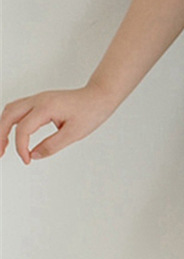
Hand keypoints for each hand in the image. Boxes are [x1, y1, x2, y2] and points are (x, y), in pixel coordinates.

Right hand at [0, 81, 119, 164]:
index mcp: (45, 107)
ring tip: (3, 145)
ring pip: (10, 110)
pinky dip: (11, 121)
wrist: (98, 97)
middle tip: (0, 153)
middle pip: (8, 115)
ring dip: (2, 126)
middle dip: (1, 135)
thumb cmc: (90, 112)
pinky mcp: (40, 101)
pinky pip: (18, 109)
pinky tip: (13, 134)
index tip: (27, 160)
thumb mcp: (74, 134)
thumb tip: (35, 155)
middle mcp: (37, 100)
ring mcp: (37, 99)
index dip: (21, 147)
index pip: (23, 128)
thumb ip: (53, 145)